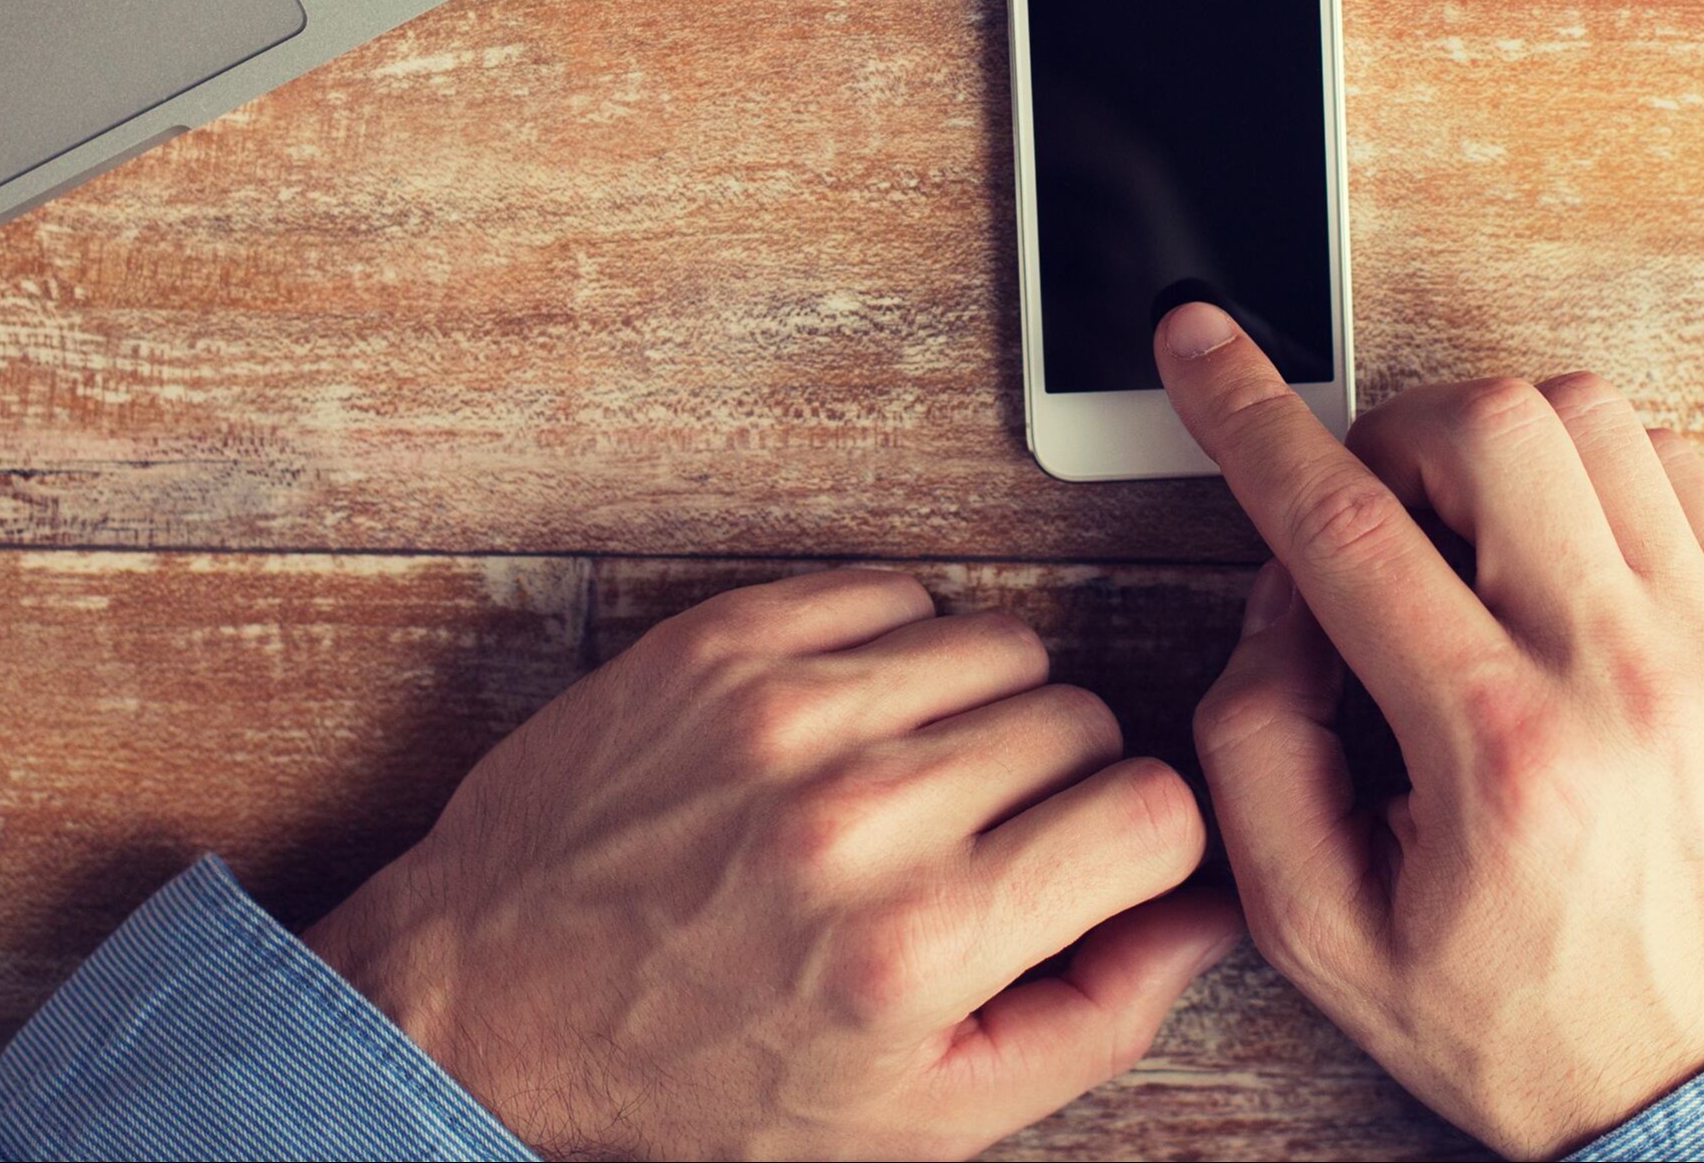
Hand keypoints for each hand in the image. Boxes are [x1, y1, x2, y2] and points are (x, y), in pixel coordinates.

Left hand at [302, 567, 1240, 1160]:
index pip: (1155, 815)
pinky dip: (896, 652)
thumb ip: (1094, 1018)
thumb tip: (1210, 911)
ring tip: (912, 786)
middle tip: (979, 845)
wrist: (494, 1000)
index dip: (1140, 848)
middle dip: (1059, 785)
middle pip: (1086, 721)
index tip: (1091, 867)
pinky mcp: (727, 642)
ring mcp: (788, 712)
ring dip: (982, 710)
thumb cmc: (701, 1073)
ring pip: (1003, 645)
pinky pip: (899, 593)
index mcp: (922, 947)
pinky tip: (849, 730)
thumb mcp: (921, 1118)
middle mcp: (861, 817)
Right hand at [1157, 302, 1703, 1159]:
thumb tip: (1280, 592)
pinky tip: (1559, 558)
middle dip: (1393, 438)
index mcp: (1502, 753)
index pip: (1348, 525)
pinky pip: (1681, 465)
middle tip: (1371, 521)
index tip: (1200, 343)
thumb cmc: (1518, 1017)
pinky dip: (1598, 476)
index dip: (1251, 416)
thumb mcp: (1319, 928)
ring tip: (1469, 542)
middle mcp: (1627, 676)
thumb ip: (1255, 745)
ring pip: (1593, 417)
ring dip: (1499, 445)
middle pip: (1489, 426)